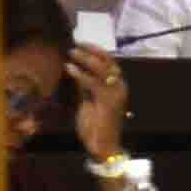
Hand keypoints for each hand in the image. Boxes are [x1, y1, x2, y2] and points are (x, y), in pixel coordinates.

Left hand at [66, 42, 129, 163]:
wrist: (103, 147)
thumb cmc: (96, 125)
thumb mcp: (89, 100)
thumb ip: (85, 85)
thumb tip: (76, 69)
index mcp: (118, 86)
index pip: (109, 62)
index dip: (96, 51)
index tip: (81, 43)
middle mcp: (120, 87)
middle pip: (108, 62)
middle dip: (92, 51)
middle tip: (76, 44)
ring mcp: (115, 94)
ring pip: (102, 69)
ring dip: (86, 59)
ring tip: (72, 52)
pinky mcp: (108, 102)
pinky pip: (93, 83)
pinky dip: (81, 74)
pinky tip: (70, 68)